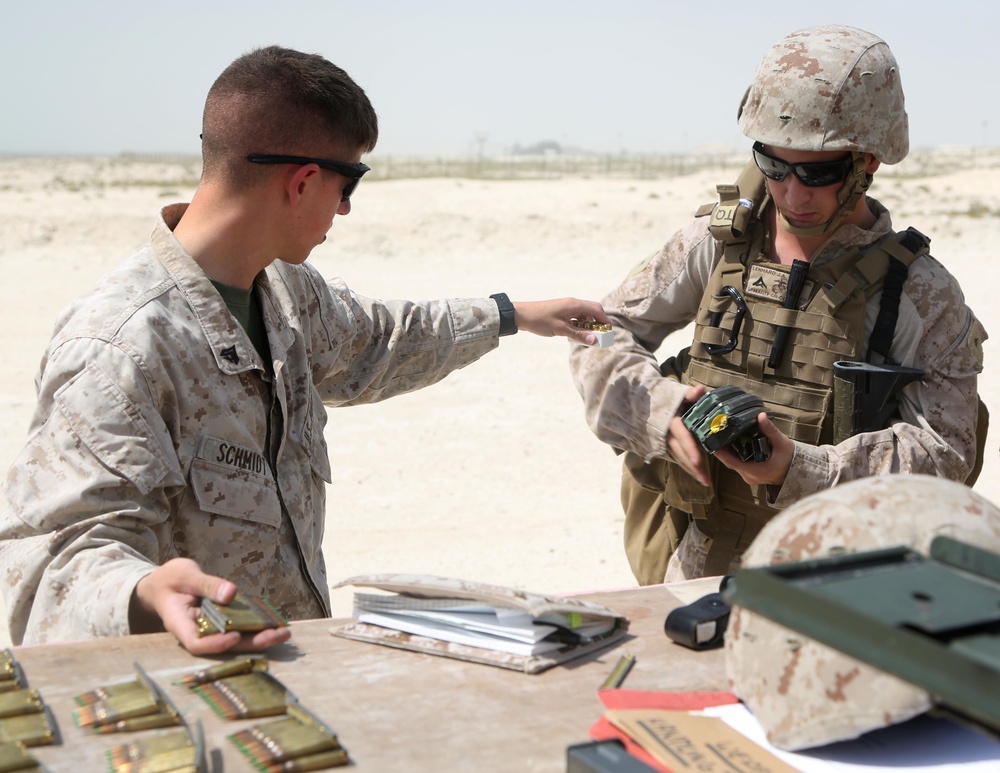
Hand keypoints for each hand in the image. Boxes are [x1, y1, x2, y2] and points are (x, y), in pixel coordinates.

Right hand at [131, 557, 291, 654]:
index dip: (216, 644)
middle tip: (277, 635)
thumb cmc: (171, 579)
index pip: (196, 644)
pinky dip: (256, 627)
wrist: (164, 584)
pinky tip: (276, 623)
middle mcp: (197, 632)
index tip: (235, 636)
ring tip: (284, 632)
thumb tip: (231, 593)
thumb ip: (207, 584)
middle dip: (251, 643)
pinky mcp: (221, 623)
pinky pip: (239, 628)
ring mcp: (210, 629)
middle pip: (223, 646)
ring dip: (259, 637)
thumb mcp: (185, 575)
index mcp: (180, 624)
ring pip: (235, 640)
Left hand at [512, 298, 609, 344]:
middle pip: (593, 310)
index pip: (597, 310)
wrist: (521, 315)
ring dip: (588, 324)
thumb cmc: (540, 321)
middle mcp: (573, 303)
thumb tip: (595, 340)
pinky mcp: (562, 311)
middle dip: (598, 322)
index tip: (609, 332)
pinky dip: (580, 324)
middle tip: (599, 335)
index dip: (605, 321)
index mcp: (574, 305)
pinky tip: (576, 333)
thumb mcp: (561, 330)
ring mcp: (567, 306)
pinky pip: (576, 316)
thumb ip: (579, 335)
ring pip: (584, 313)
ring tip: (587, 336)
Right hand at [665, 384, 710, 486]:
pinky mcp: (662, 445)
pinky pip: (674, 457)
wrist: (644, 402)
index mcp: (671, 421)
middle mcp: (666, 434)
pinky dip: (684, 466)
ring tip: (704, 482)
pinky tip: (694, 473)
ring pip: (678, 458)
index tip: (698, 462)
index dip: (690, 450)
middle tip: (707, 481)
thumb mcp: (677, 394)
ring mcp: (663, 441)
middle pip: (681, 454)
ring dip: (690, 471)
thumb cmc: (666, 397)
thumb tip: (701, 389)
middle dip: (693, 468)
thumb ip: (690, 394)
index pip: (682, 437)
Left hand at [713, 413, 793, 485]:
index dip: (720, 452)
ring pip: (733, 464)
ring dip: (727, 452)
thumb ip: (770, 430)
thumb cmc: (791, 459)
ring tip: (719, 437)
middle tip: (713, 435)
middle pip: (730, 462)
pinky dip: (734, 455)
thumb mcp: (782, 443)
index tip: (711, 442)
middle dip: (721, 449)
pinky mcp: (752, 475)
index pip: (731, 462)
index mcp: (755, 471)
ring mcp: (750, 477)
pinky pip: (738, 465)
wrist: (800, 472)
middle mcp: (750, 476)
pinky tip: (730, 444)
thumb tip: (760, 416)